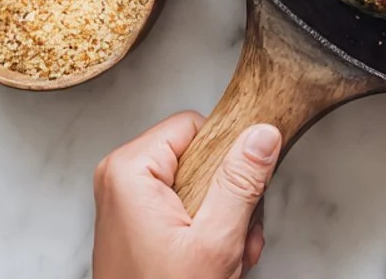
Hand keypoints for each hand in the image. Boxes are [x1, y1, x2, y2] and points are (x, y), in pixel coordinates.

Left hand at [93, 112, 282, 278]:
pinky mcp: (137, 225)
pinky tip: (217, 259)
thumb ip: (241, 182)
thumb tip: (262, 134)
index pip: (195, 125)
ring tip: (229, 253)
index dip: (225, 157)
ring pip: (200, 183)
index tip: (237, 192)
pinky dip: (209, 231)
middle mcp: (122, 181)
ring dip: (226, 218)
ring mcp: (128, 204)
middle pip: (200, 155)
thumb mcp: (214, 241)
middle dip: (230, 196)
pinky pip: (186, 206)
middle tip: (237, 234)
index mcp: (129, 171)